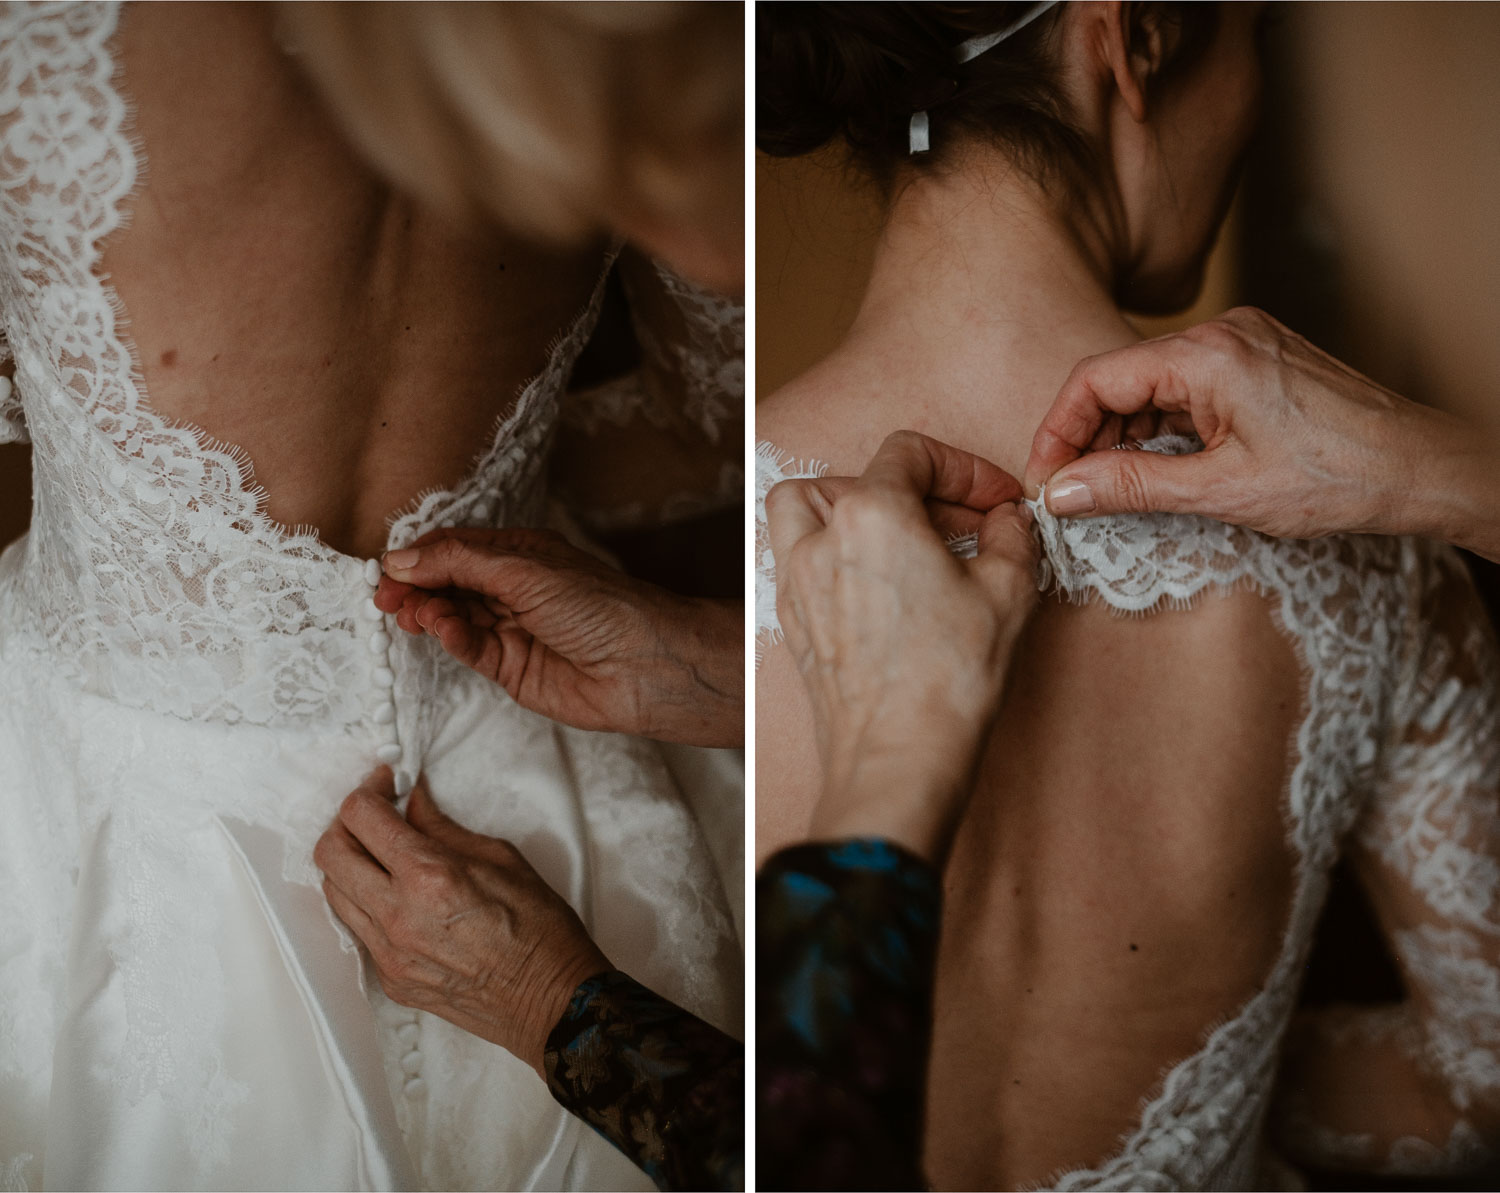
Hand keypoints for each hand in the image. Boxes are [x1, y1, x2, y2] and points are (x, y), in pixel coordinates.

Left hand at [314, 768, 609, 1077]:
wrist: (549, 999)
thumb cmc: (539, 927)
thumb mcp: (501, 857)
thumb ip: (443, 828)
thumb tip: (412, 803)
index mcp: (429, 876)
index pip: (361, 817)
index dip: (369, 788)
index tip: (387, 782)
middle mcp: (397, 915)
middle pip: (330, 853)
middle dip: (347, 822)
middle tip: (376, 814)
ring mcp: (388, 953)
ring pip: (334, 892)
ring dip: (351, 863)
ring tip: (383, 854)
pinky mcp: (390, 979)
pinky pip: (358, 929)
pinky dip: (368, 902)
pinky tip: (398, 895)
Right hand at [377, 527, 741, 745]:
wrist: (643, 664)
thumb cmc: (600, 605)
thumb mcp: (524, 569)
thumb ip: (460, 563)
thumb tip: (403, 558)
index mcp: (520, 554)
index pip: (455, 549)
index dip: (419, 557)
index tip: (386, 567)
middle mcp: (513, 589)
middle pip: (447, 584)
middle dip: (414, 587)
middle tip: (385, 596)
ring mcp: (511, 629)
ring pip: (453, 618)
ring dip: (428, 613)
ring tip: (410, 613)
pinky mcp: (511, 667)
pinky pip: (469, 650)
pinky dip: (450, 639)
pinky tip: (442, 629)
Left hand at [766, 430, 1038, 861]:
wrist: (897, 762)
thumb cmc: (947, 681)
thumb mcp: (1008, 592)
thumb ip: (1011, 536)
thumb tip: (1008, 520)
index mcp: (871, 514)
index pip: (910, 452)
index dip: (964, 469)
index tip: (995, 502)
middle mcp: (820, 540)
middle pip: (854, 477)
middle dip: (912, 489)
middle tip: (958, 526)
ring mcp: (797, 584)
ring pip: (803, 511)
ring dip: (850, 510)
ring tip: (900, 542)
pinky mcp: (793, 625)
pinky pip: (798, 562)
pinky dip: (833, 556)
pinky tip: (878, 588)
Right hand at [1025, 306, 1498, 556]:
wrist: (1421, 469)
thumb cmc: (1335, 477)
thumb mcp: (1219, 491)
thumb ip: (1130, 486)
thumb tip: (1061, 490)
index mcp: (1206, 354)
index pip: (1096, 378)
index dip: (1057, 430)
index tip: (1045, 478)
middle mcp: (1223, 334)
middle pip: (1121, 377)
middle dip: (1089, 436)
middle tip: (1075, 493)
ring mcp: (1244, 343)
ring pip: (1153, 384)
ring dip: (1126, 435)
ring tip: (1118, 488)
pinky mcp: (1260, 361)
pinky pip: (1188, 387)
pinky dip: (1163, 427)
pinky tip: (1163, 467)